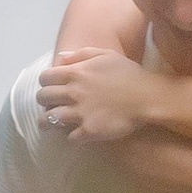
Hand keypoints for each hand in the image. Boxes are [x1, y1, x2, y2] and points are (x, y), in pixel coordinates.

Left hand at [37, 48, 159, 141]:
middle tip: (50, 105)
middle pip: (43, 98)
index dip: (45, 83)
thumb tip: (60, 58)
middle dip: (44, 102)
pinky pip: (69, 137)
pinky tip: (75, 135)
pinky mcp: (88, 131)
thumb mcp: (106, 55)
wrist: (147, 97)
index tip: (50, 87)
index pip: (45, 78)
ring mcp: (79, 113)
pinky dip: (70, 137)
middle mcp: (73, 92)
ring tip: (49, 126)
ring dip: (47, 123)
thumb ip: (81, 54)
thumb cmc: (129, 74)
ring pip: (49, 120)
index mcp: (75, 73)